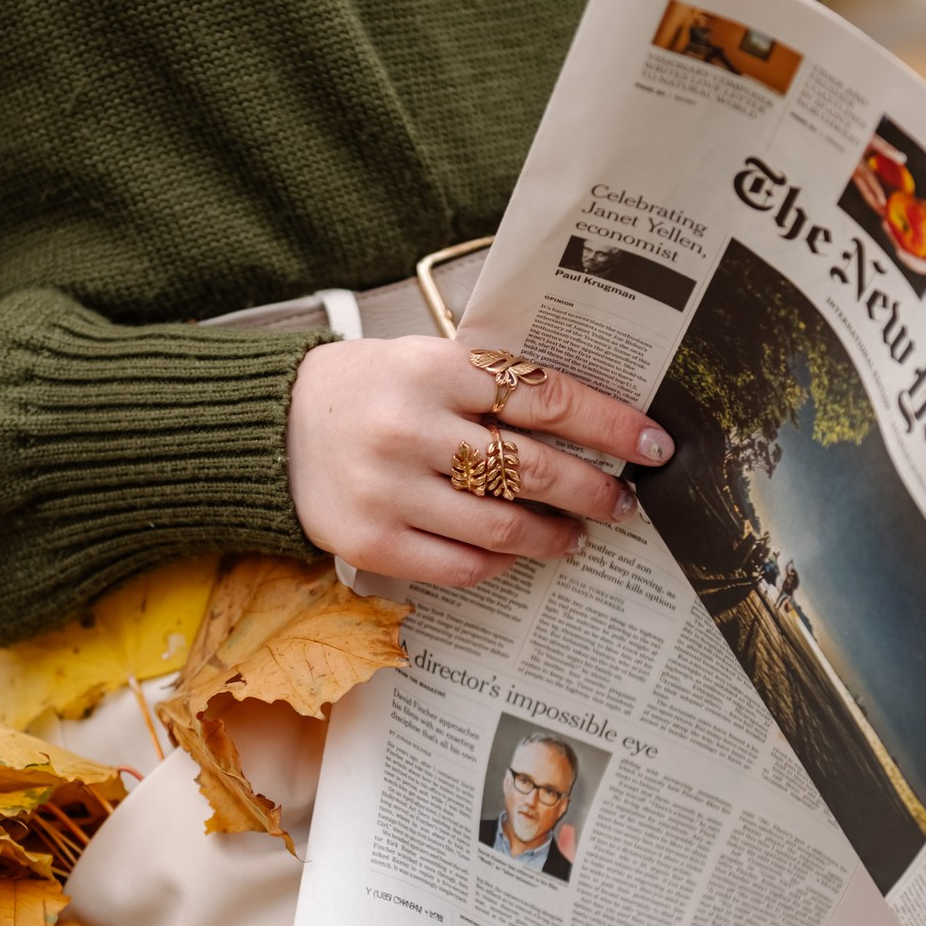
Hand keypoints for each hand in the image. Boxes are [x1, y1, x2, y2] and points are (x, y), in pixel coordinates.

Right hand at [286, 336, 673, 587]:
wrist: (273, 428)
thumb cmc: (369, 390)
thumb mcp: (428, 360)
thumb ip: (495, 384)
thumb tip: (590, 423)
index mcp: (435, 369)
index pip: (547, 398)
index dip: (610, 425)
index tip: (652, 445)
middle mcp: (412, 429)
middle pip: (534, 469)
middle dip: (594, 491)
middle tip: (622, 503)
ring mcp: (390, 490)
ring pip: (503, 526)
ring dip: (554, 537)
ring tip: (575, 536)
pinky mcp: (372, 541)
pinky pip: (461, 565)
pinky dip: (500, 562)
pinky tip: (516, 553)